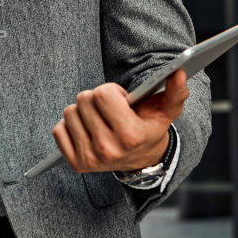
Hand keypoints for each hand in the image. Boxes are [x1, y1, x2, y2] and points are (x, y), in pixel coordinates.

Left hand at [51, 70, 187, 174]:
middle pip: (83, 100)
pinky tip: (87, 130)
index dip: (111, 91)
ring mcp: (90, 158)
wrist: (141, 161)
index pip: (102, 94)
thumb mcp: (166, 111)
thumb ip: (175, 92)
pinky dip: (70, 126)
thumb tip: (179, 73)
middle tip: (110, 111)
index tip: (122, 101)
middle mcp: (108, 149)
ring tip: (100, 121)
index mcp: (129, 135)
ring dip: (83, 112)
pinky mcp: (76, 164)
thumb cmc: (150, 129)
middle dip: (97, 99)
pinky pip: (58, 130)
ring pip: (69, 112)